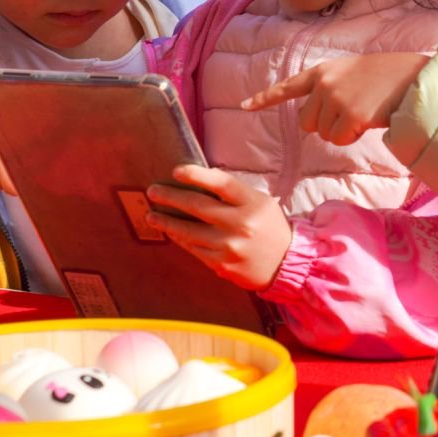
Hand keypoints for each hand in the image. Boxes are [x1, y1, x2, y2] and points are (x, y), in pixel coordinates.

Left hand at [146, 165, 293, 290]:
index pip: (220, 183)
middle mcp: (240, 224)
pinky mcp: (221, 264)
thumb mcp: (260, 202)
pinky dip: (179, 239)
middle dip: (170, 197)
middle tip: (153, 191)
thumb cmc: (269, 227)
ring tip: (152, 215)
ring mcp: (229, 246)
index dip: (196, 175)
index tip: (176, 171)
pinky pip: (193, 249)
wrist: (286, 263)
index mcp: (252, 204)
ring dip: (166, 221)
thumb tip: (199, 179)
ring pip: (189, 231)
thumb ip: (233, 192)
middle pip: (197, 206)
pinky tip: (171, 232)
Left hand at [242, 53, 429, 146]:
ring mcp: (336, 99)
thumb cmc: (389, 78)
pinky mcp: (350, 116)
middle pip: (306, 122)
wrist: (414, 78)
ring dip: (342, 132)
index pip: (289, 86)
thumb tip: (319, 119)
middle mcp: (324, 84)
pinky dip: (353, 137)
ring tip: (365, 112)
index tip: (245, 106)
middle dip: (325, 125)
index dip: (265, 98)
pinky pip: (340, 140)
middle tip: (352, 114)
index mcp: (324, 71)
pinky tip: (369, 121)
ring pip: (324, 134)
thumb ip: (332, 88)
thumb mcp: (354, 73)